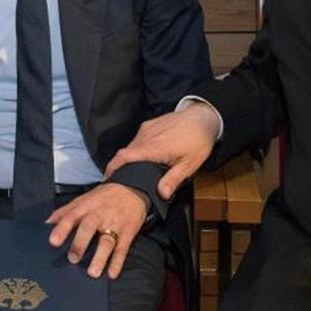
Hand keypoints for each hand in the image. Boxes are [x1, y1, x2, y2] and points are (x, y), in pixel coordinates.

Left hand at [46, 183, 148, 278]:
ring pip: (107, 241)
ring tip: (93, 272)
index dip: (62, 228)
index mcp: (86, 207)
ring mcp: (115, 225)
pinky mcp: (128, 233)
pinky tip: (112, 274)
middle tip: (73, 258)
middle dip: (80, 243)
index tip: (53, 241)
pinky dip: (117, 262)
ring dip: (100, 258)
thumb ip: (65, 211)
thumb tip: (47, 222)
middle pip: (89, 227)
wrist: (132, 188)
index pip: (71, 216)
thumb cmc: (104, 196)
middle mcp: (99, 215)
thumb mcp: (84, 198)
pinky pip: (122, 249)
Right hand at [104, 102, 219, 200]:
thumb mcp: (189, 164)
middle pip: (125, 153)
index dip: (112, 168)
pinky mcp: (149, 124)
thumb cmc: (198, 141)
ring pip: (131, 146)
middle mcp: (145, 137)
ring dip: (131, 157)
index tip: (107, 178)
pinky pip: (138, 138)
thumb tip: (161, 194)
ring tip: (136, 169)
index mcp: (152, 148)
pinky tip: (147, 155)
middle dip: (121, 166)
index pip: (123, 157)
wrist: (203, 116)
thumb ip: (173, 179)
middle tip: (124, 179)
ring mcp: (146, 129)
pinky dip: (138, 148)